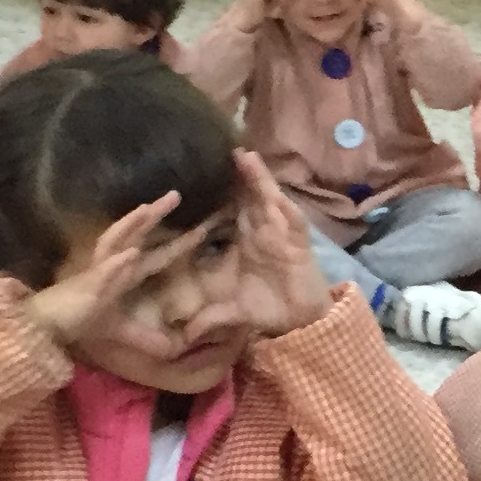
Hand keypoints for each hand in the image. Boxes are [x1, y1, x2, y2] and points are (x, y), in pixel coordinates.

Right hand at [18, 190, 179, 350]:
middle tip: (175, 195)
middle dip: (154, 215)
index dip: (178, 244)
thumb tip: (171, 349)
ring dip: (131, 226)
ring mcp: (97, 273)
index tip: (202, 229)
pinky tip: (131, 254)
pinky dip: (116, 263)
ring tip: (147, 209)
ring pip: (114, 243)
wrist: (46, 326)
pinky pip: (102, 273)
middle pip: (136, 235)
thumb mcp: (121, 332)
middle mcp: (111, 265)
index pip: (155, 256)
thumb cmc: (81, 321)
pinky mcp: (86, 287)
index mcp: (123, 275)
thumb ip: (144, 338)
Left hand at [208, 152, 333, 342]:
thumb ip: (206, 317)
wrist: (301, 323)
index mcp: (245, 241)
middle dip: (236, 173)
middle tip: (220, 147)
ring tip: (242, 154)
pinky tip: (269, 187)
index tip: (198, 172)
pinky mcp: (297, 240)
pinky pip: (287, 215)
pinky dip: (278, 199)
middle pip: (247, 196)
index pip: (228, 210)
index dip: (217, 192)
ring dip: (256, 178)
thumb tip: (180, 333)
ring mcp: (280, 233)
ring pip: (266, 198)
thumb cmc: (269, 310)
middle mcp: (262, 231)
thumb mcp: (230, 312)